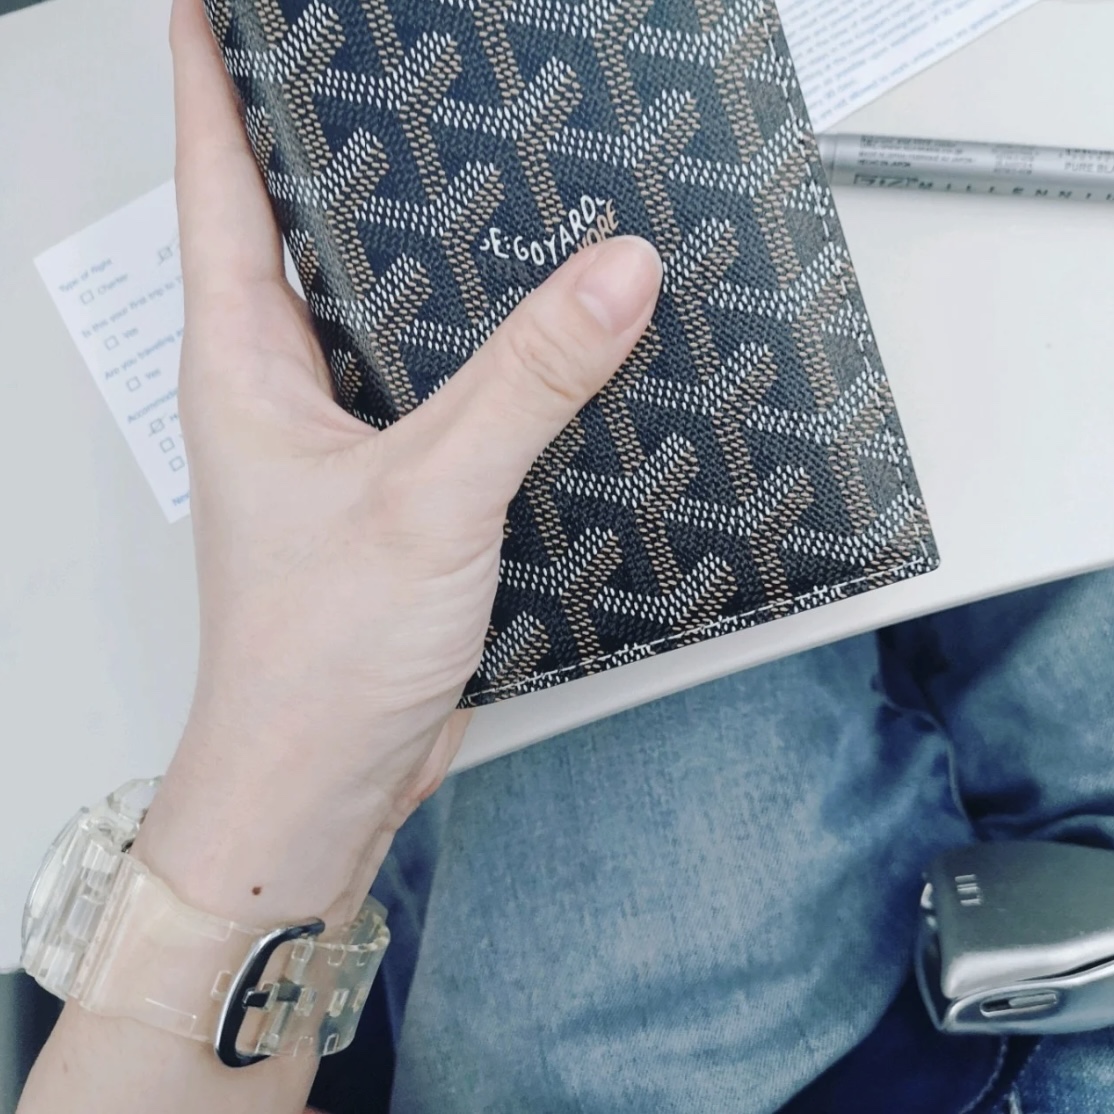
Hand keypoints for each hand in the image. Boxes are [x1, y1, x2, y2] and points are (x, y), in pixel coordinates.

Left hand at [136, 0, 662, 927]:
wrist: (323, 776)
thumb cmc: (314, 660)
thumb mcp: (427, 497)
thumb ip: (524, 381)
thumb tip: (613, 274)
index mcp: (241, 358)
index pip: (218, 175)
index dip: (220, 71)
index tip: (232, 1)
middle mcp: (284, 384)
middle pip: (306, 226)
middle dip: (345, 142)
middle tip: (392, 65)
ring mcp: (343, 435)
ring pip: (387, 310)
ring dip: (432, 253)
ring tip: (489, 177)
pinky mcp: (398, 484)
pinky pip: (447, 386)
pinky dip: (490, 350)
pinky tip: (543, 329)